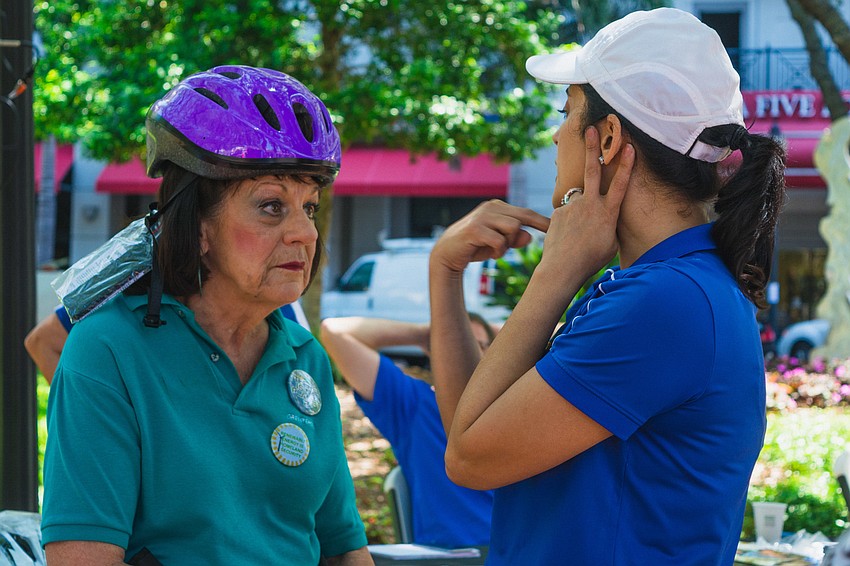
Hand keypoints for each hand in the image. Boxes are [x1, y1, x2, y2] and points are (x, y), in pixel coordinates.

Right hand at [431, 200, 549, 273]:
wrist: (446, 254)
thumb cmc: (475, 247)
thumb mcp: (498, 243)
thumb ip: (514, 239)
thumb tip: (529, 236)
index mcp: (497, 206)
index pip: (525, 212)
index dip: (542, 221)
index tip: (556, 229)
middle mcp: (490, 207)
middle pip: (522, 218)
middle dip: (522, 236)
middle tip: (516, 248)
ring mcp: (482, 216)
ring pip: (513, 228)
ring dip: (509, 244)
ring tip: (498, 252)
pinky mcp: (475, 229)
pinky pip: (500, 240)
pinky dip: (499, 251)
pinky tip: (492, 255)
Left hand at [542, 126, 634, 280]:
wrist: (563, 268)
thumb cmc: (591, 260)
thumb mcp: (611, 244)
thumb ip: (609, 225)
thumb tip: (605, 217)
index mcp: (608, 213)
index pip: (620, 184)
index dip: (626, 165)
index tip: (628, 146)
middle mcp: (590, 205)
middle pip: (592, 170)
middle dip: (593, 148)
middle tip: (590, 129)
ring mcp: (573, 207)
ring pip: (578, 201)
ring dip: (579, 213)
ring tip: (577, 235)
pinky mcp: (558, 212)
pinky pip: (566, 214)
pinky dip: (568, 223)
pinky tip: (566, 238)